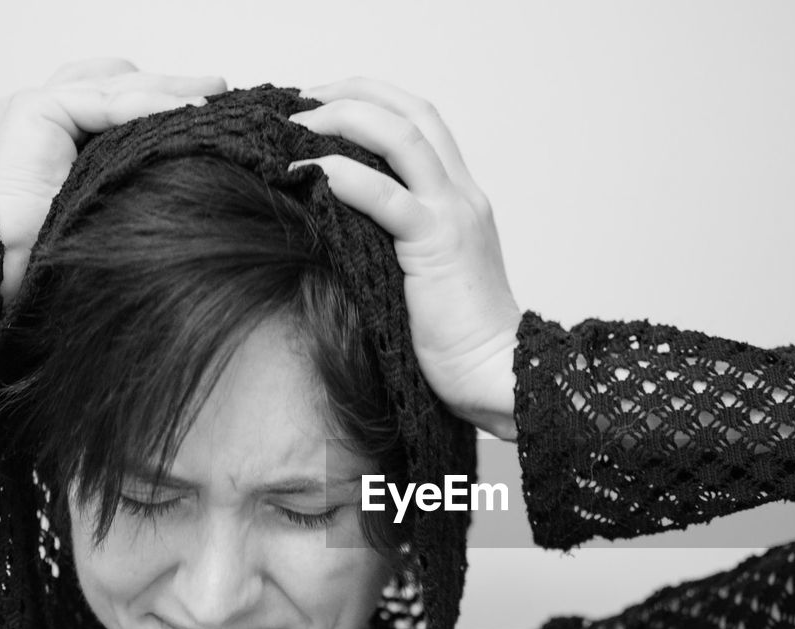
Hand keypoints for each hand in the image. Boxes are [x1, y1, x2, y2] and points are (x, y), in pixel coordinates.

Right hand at [0, 59, 226, 303]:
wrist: (9, 275)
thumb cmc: (61, 261)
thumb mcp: (110, 209)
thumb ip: (132, 176)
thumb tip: (193, 166)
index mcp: (47, 139)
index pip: (107, 100)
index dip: (156, 100)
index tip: (208, 108)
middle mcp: (34, 116)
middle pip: (109, 81)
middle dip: (167, 85)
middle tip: (218, 89)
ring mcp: (26, 108)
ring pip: (108, 83)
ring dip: (165, 89)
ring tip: (211, 96)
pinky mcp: (30, 110)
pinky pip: (102, 100)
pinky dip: (147, 105)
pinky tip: (187, 109)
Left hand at [287, 78, 519, 439]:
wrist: (497, 372)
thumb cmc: (458, 339)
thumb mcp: (427, 272)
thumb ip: (399, 239)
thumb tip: (339, 223)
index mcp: (462, 199)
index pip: (422, 123)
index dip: (373, 99)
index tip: (324, 103)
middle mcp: (462, 196)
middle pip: (413, 111)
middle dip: (354, 91)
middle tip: (302, 98)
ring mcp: (453, 216)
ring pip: (402, 135)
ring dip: (344, 118)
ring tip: (297, 127)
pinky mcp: (436, 246)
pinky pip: (387, 196)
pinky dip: (343, 174)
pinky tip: (308, 172)